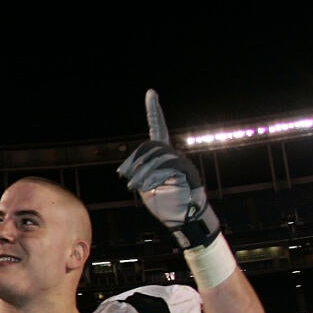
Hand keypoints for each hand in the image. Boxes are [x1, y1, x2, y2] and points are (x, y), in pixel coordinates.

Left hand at [117, 89, 220, 248]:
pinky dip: (153, 177)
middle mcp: (174, 154)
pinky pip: (168, 167)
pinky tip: (147, 189)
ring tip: (133, 186)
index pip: (159, 127)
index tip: (151, 93)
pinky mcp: (188, 173)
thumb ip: (139, 172)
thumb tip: (127, 169)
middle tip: (124, 177)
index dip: (154, 110)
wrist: (182, 219)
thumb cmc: (163, 204)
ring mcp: (183, 163)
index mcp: (163, 155)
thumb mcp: (144, 186)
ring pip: (158, 157)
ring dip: (142, 172)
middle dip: (135, 161)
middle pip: (152, 145)